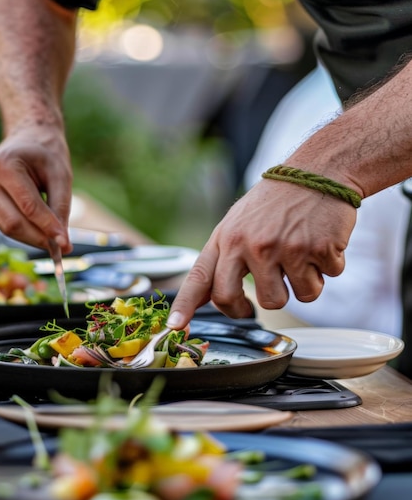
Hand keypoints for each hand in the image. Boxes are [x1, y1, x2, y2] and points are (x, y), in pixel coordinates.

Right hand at [0, 126, 72, 252]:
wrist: (27, 137)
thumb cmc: (46, 154)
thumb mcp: (61, 175)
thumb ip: (61, 207)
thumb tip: (63, 243)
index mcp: (4, 165)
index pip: (28, 206)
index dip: (47, 227)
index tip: (66, 244)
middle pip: (14, 222)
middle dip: (39, 238)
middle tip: (64, 248)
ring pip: (7, 228)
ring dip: (33, 238)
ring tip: (55, 241)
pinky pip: (4, 225)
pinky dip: (25, 233)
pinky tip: (42, 233)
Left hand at [167, 179, 356, 326]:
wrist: (318, 173)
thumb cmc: (274, 203)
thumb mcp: (237, 223)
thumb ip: (223, 258)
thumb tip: (209, 298)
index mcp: (226, 238)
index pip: (199, 278)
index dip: (184, 306)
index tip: (174, 327)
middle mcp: (248, 244)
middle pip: (232, 301)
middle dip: (246, 309)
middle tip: (256, 302)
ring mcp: (281, 248)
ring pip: (281, 300)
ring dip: (293, 286)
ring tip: (298, 257)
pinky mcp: (315, 251)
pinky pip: (319, 285)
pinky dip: (324, 272)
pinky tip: (320, 245)